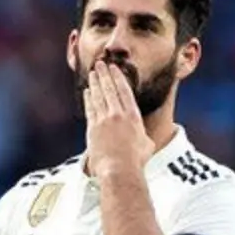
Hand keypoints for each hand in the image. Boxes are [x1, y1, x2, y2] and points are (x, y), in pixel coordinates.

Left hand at [84, 61, 154, 177]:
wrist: (119, 170)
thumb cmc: (136, 161)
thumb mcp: (147, 145)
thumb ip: (144, 137)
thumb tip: (145, 138)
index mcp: (133, 117)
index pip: (125, 91)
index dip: (118, 77)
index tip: (114, 68)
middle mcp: (118, 115)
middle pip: (110, 89)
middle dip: (104, 75)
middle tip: (100, 64)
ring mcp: (104, 120)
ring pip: (99, 97)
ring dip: (95, 83)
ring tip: (92, 73)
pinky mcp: (93, 128)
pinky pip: (90, 109)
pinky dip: (89, 99)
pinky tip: (87, 92)